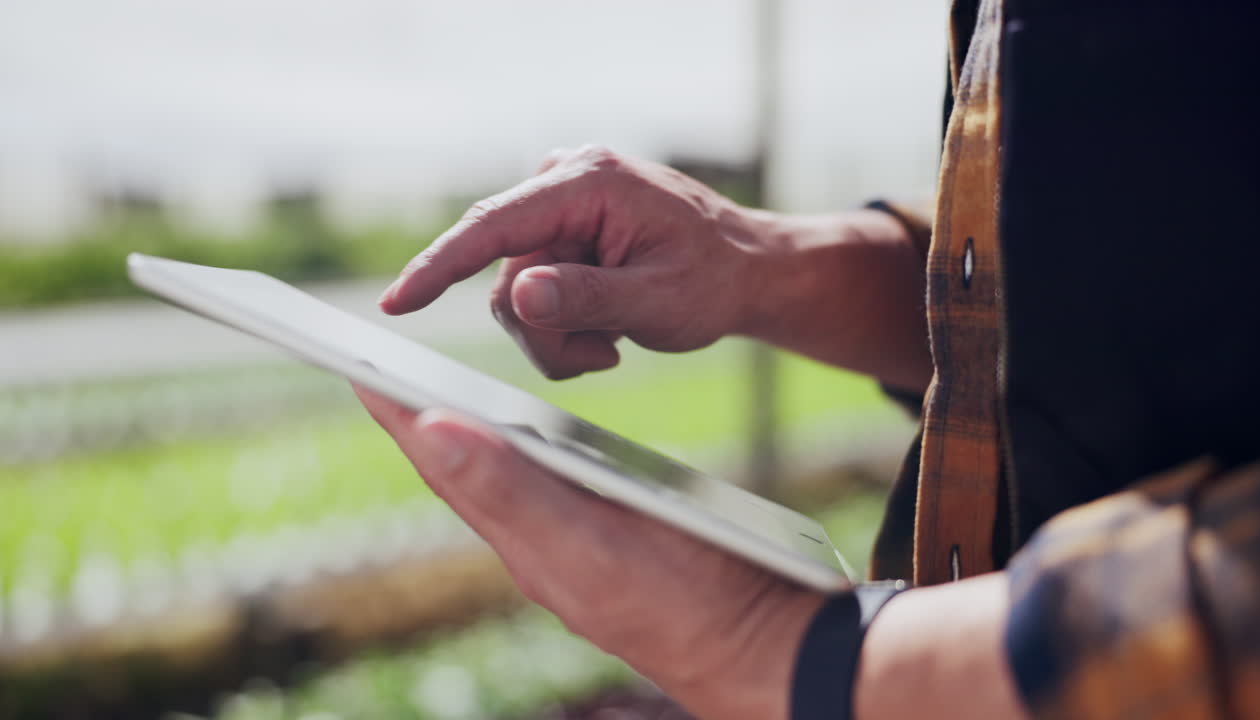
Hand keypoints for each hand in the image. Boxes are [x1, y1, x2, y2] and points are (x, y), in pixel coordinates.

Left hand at [354, 386, 823, 719]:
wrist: (755, 648)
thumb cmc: (680, 604)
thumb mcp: (589, 546)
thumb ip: (514, 492)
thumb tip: (433, 429)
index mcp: (524, 536)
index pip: (444, 463)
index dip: (398, 413)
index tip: (354, 363)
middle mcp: (538, 541)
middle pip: (464, 469)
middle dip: (419, 418)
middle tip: (377, 373)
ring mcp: (573, 544)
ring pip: (502, 478)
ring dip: (465, 434)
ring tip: (431, 402)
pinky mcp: (610, 540)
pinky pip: (546, 488)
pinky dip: (521, 453)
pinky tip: (527, 447)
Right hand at [378, 145, 768, 379]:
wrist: (744, 271)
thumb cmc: (713, 280)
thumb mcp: (658, 300)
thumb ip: (586, 297)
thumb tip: (517, 294)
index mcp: (589, 182)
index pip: (493, 224)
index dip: (440, 266)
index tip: (397, 304)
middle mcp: (564, 182)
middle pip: (503, 278)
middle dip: (544, 331)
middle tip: (601, 356)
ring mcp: (558, 208)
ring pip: (512, 297)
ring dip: (556, 336)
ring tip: (612, 342)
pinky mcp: (557, 234)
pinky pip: (528, 295)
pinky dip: (560, 327)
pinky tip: (606, 329)